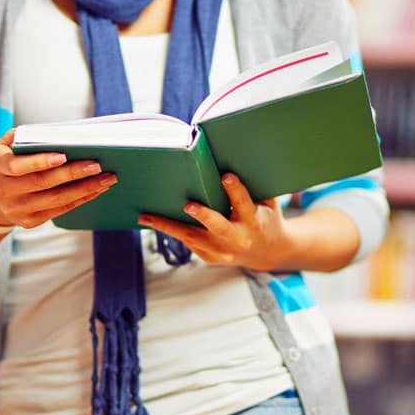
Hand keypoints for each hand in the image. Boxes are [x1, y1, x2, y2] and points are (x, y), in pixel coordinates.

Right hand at [0, 129, 117, 228]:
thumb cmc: (4, 163)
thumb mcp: (3, 146)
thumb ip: (23, 138)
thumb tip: (57, 133)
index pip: (19, 166)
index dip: (41, 162)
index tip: (64, 155)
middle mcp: (5, 191)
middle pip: (43, 183)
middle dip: (73, 174)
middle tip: (97, 165)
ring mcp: (18, 209)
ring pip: (56, 200)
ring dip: (85, 189)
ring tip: (107, 178)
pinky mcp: (30, 222)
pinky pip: (60, 210)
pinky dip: (81, 199)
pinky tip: (97, 189)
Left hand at [138, 174, 294, 271]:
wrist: (267, 252)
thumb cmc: (265, 217)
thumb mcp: (268, 202)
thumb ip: (256, 185)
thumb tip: (236, 156)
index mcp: (254, 221)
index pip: (244, 204)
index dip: (235, 190)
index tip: (225, 176)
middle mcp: (238, 238)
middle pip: (218, 227)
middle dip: (204, 216)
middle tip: (188, 205)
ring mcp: (223, 251)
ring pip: (193, 238)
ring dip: (168, 226)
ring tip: (145, 216)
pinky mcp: (211, 258)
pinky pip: (189, 243)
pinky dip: (172, 231)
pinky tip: (154, 222)